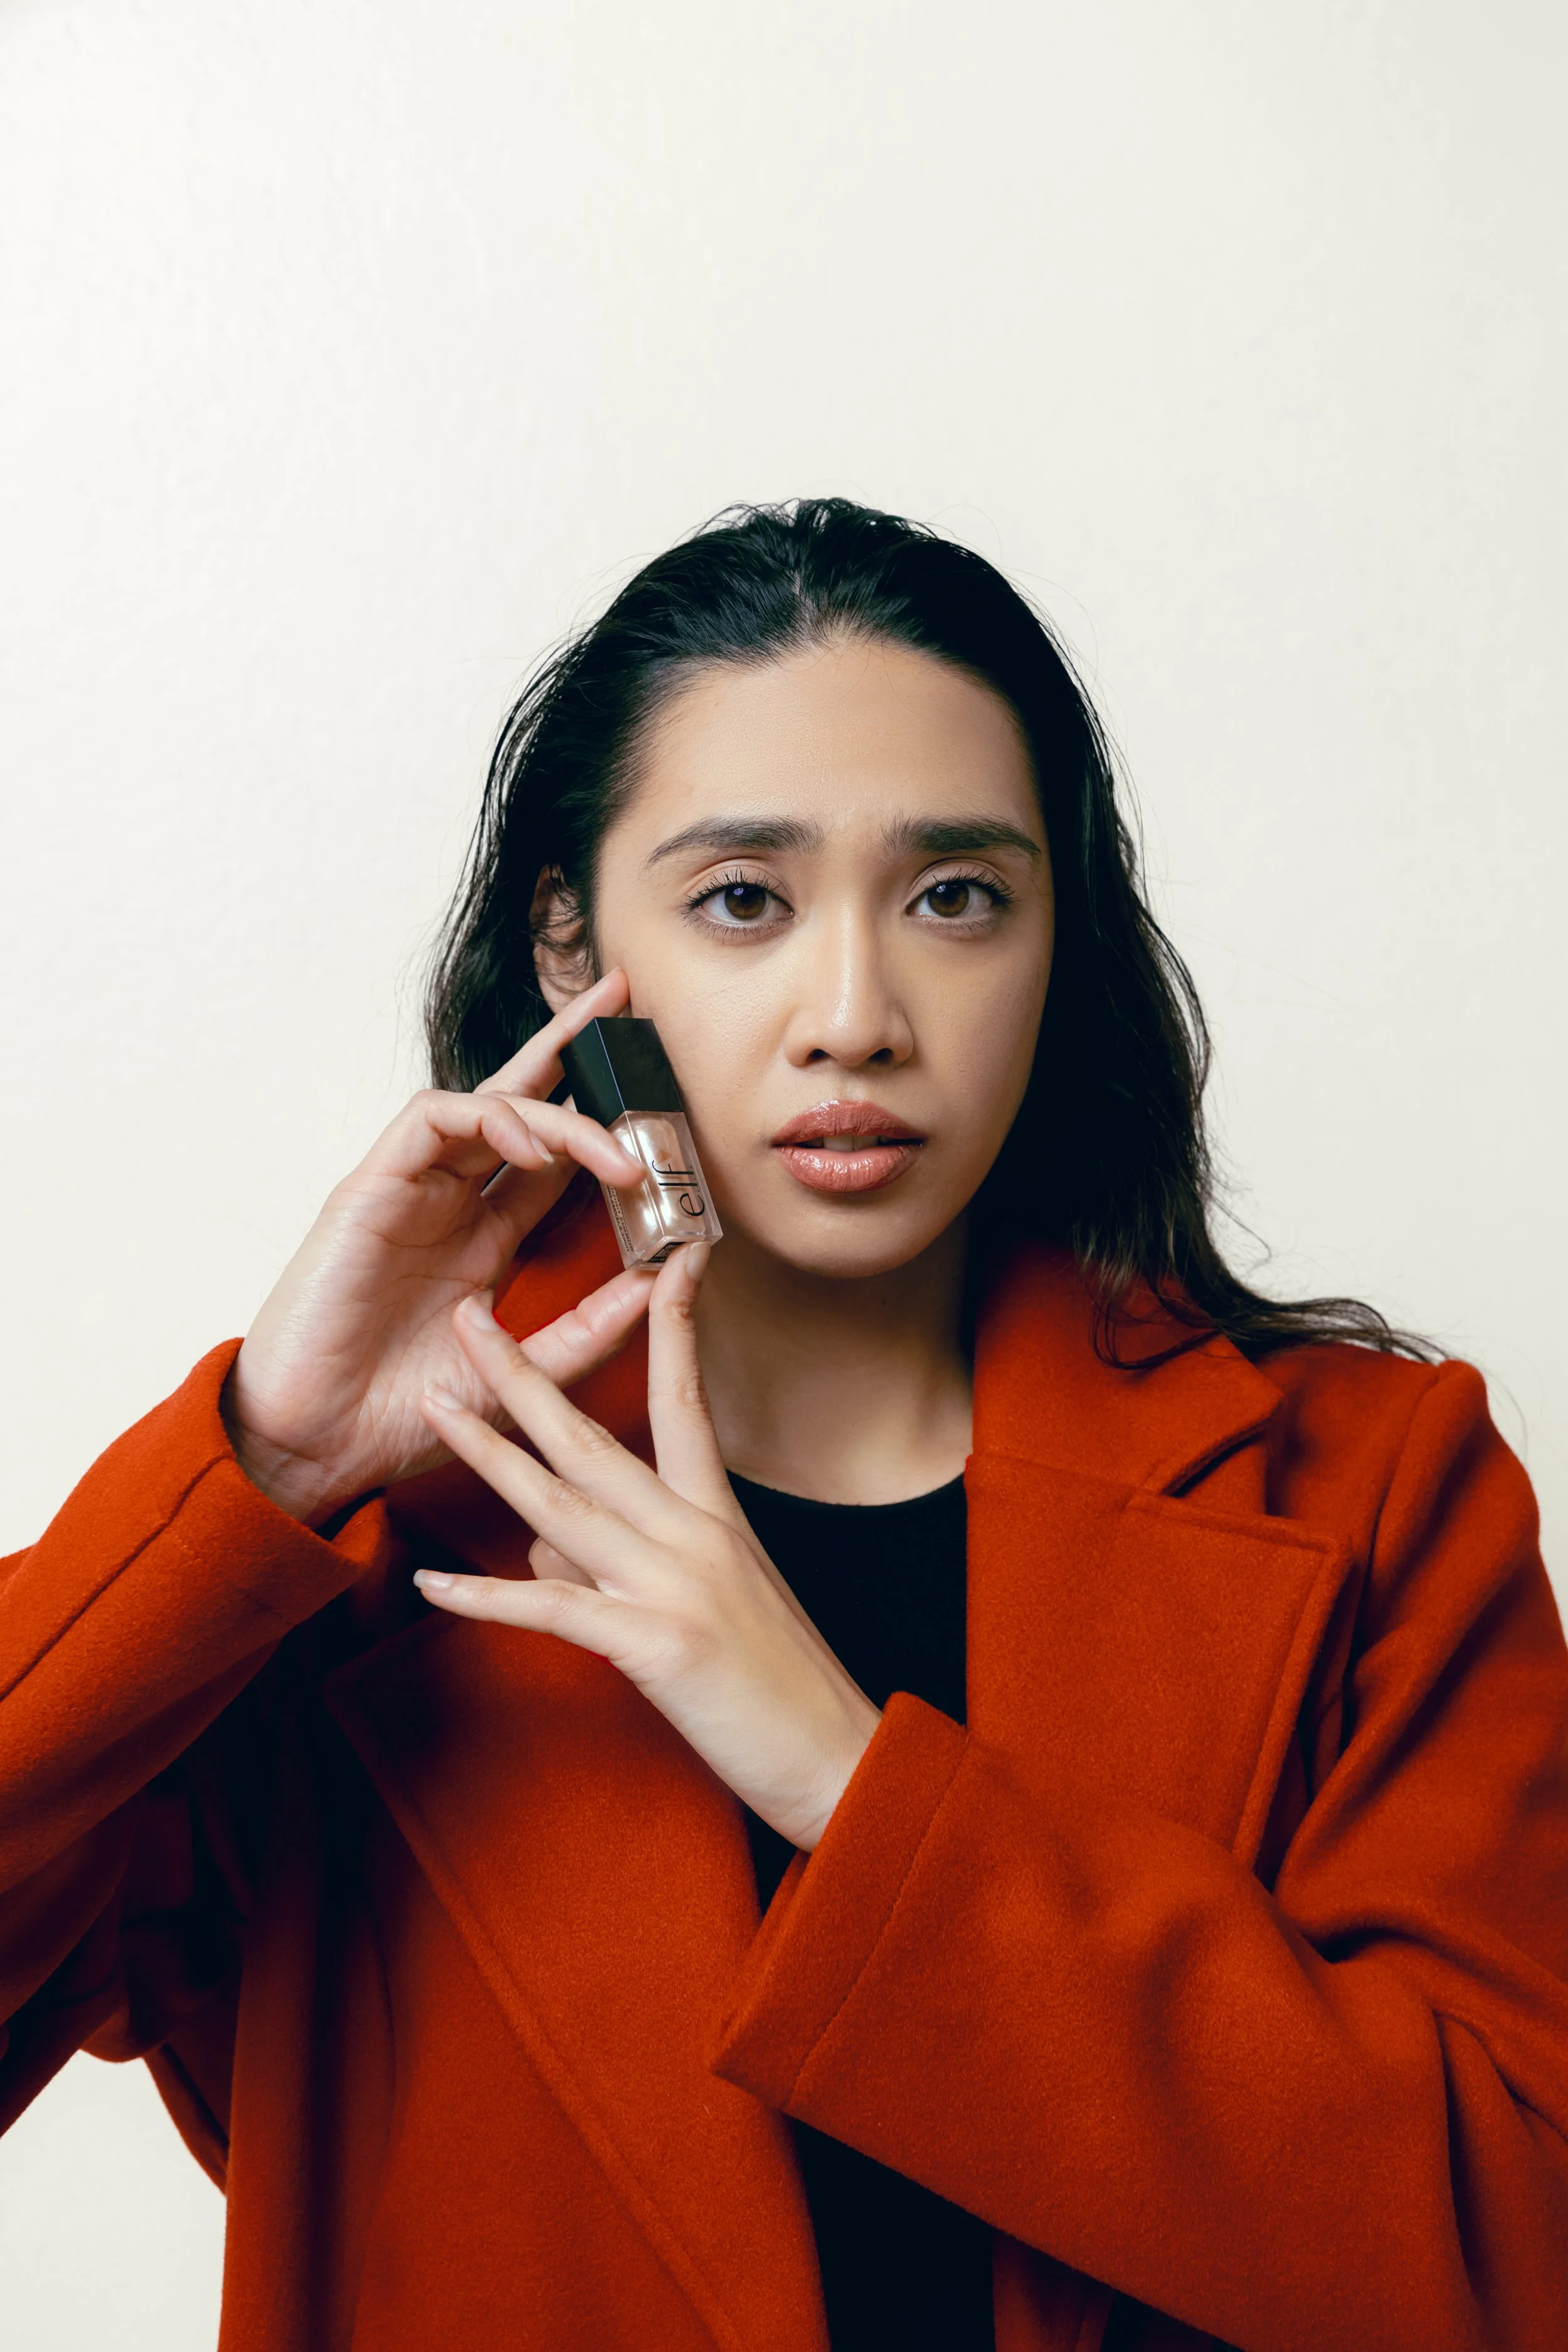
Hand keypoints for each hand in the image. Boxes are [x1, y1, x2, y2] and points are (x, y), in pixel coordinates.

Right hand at [225, 971, 653, 1524]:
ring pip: (485, 1103)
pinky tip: (534, 1144)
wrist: (314, 1445)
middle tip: (623, 1000)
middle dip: (570, 1047)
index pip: (553, 1159)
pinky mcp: (370, 1188)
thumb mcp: (520, 1376)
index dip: (604, 1123)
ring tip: (611, 1148)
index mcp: (485, 1239)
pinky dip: (487, 1118)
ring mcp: (410, 1190)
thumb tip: (660, 1281)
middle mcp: (450, 1201)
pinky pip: (431, 1120)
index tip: (666, 1106)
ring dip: (553, 1109)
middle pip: (519, 1101)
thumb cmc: (399, 1414)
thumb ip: (586, 1330)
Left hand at [413, 1247, 881, 1852]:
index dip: (673, 1325)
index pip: (686, 1399)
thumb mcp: (707, 1607)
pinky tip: (431, 1584)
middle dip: (526, 1375)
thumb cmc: (778, 1688)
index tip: (669, 1261)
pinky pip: (552, 1609)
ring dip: (489, 1452)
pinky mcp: (655, 1645)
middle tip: (475, 1317)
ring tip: (435, 1405)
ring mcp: (673, 1585)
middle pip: (594, 1436)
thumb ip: (621, 1564)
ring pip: (561, 1502)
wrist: (840, 1760)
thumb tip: (543, 1552)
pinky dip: (485, 1597)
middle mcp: (693, 1534)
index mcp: (716, 1516)